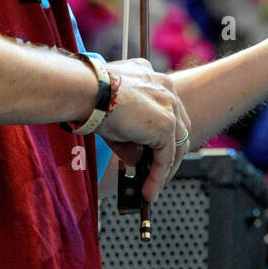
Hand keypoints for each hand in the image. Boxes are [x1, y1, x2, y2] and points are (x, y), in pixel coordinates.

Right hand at [97, 58, 191, 201]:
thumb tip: (138, 161)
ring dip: (165, 170)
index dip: (164, 133)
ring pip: (177, 144)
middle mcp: (165, 87)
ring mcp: (168, 105)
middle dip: (169, 153)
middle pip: (179, 127)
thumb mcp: (116, 116)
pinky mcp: (166, 124)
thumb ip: (131, 136)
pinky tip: (148, 191)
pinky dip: (158, 177)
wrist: (88, 91)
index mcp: (153, 78)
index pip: (167, 109)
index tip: (155, 152)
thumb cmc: (92, 97)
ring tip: (152, 188)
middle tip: (157, 173)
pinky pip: (166, 157)